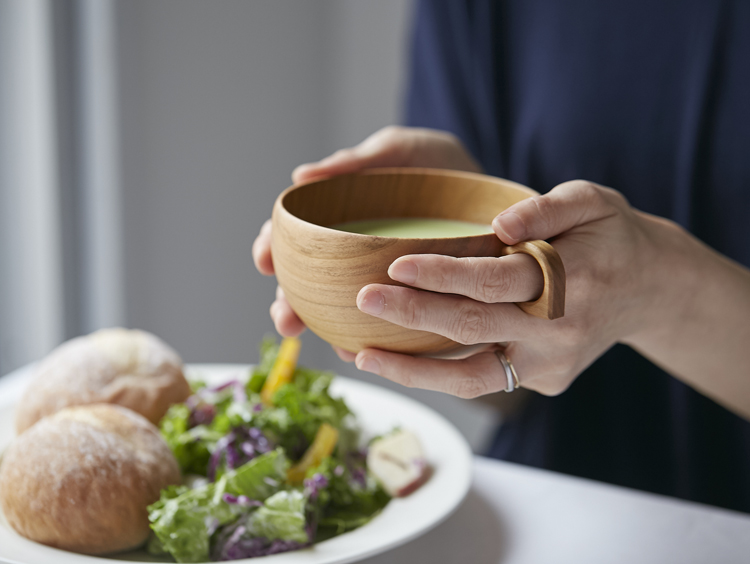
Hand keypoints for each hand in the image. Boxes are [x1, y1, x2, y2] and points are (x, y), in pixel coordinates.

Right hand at [252, 126, 481, 358]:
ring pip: (342, 311)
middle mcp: (355, 256)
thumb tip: (301, 175)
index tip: (262, 260)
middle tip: (284, 320)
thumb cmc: (439, 166)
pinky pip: (388, 329)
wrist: (494, 193)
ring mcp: (383, 284)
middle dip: (289, 303)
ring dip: (325, 329)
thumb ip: (357, 162)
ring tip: (323, 342)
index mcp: (342, 220)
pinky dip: (372, 341)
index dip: (271, 246)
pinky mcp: (415, 306)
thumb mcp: (399, 152)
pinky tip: (364, 351)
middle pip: (309, 282)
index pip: (295, 235)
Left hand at [353, 180, 675, 396]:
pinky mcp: (545, 382)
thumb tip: (500, 224)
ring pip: (472, 379)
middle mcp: (559, 331)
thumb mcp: (592, 203)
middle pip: (472, 328)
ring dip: (412, 370)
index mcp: (570, 280)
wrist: (650, 290)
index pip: (495, 280)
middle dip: (411, 317)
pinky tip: (397, 360)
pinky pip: (483, 380)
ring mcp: (551, 364)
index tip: (395, 266)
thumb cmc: (609, 237)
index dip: (443, 275)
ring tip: (361, 356)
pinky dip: (436, 374)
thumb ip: (547, 208)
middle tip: (361, 301)